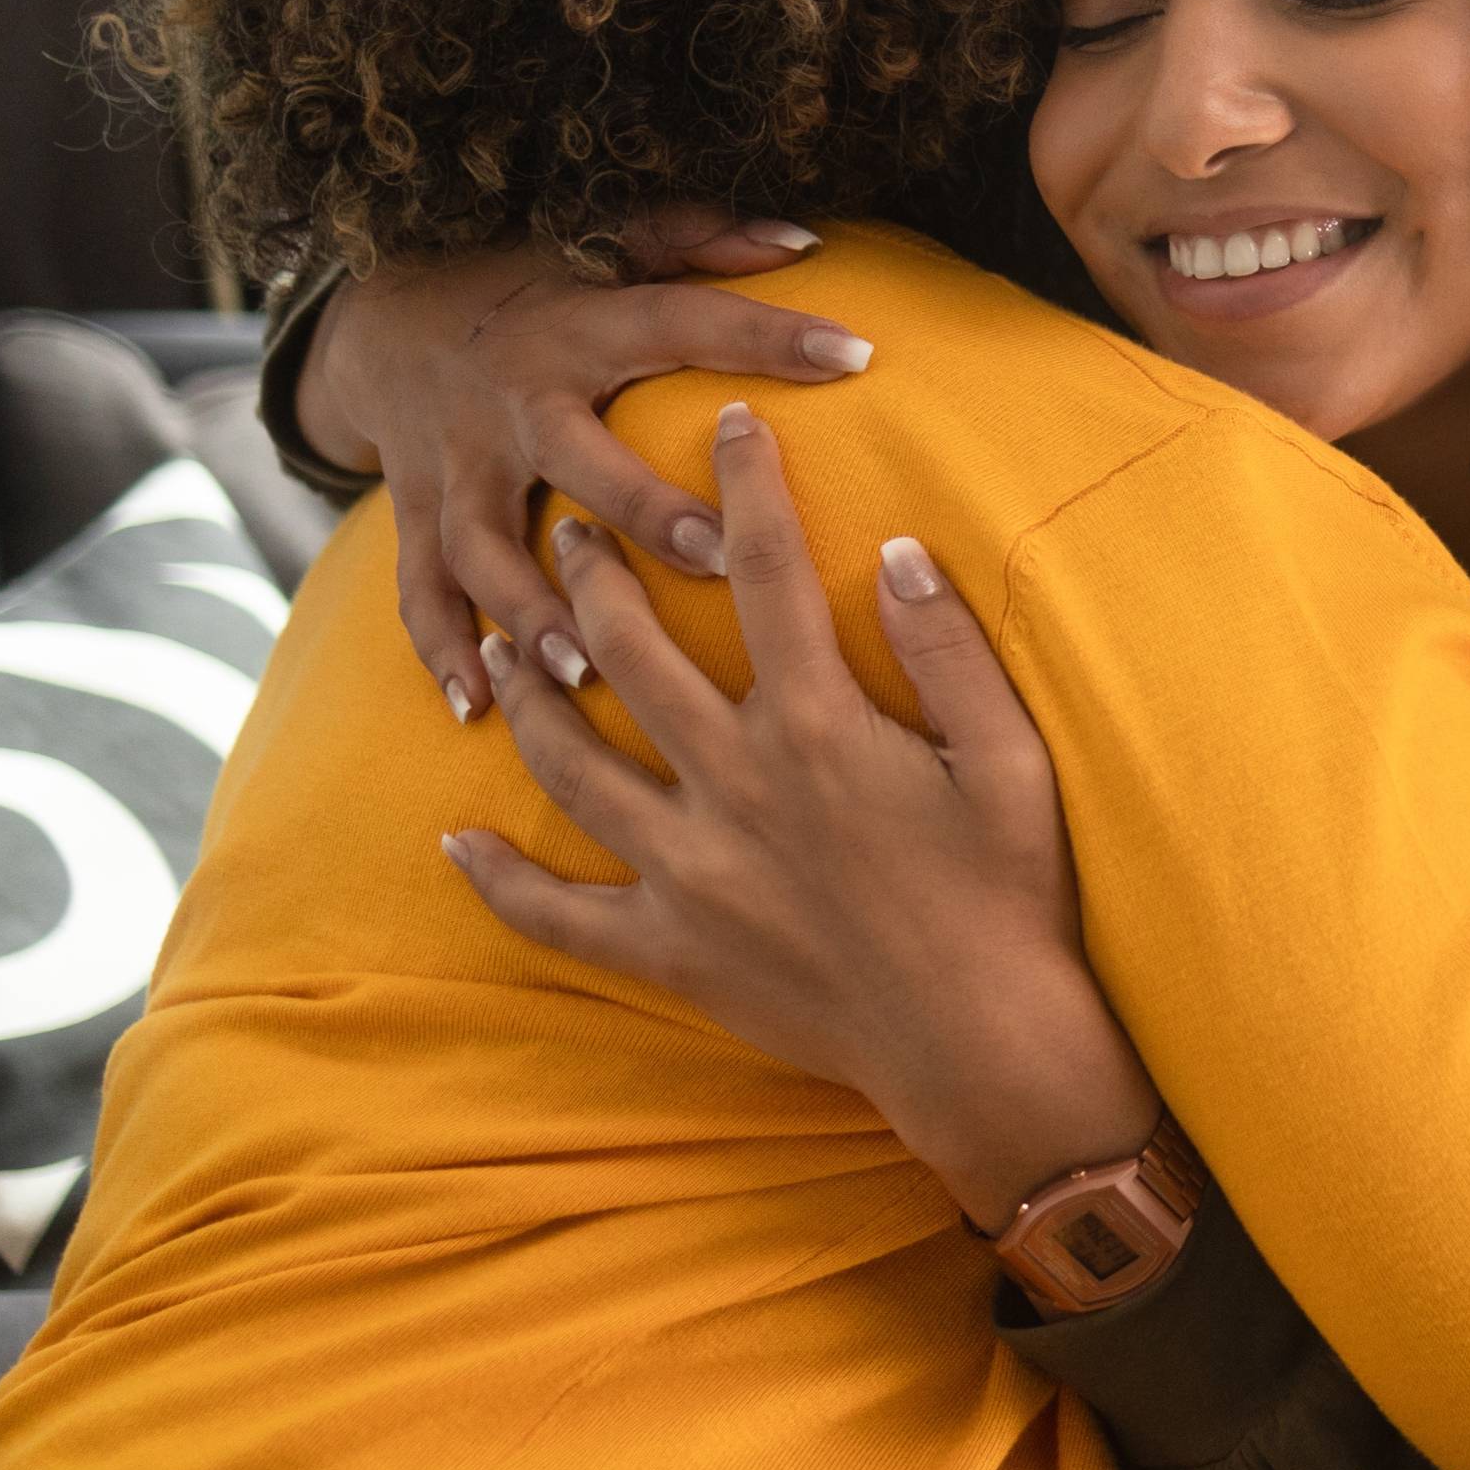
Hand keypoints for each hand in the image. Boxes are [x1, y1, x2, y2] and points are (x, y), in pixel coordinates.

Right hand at [304, 206, 874, 724]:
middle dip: (639, 508)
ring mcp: (454, 466)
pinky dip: (443, 648)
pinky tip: (478, 705)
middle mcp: (512, 402)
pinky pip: (420, 589)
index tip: (856, 355)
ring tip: (584, 669)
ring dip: (531, 608)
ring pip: (484, 545)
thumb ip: (701, 238)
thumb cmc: (531, 284)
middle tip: (715, 557)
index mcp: (577, 329)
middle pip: (573, 456)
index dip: (766, 333)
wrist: (383, 317)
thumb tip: (806, 243)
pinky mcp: (416, 514)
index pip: (681, 322)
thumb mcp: (606, 240)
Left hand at [439, 398, 1162, 1228]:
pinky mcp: (671, 947)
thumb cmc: (1011, 898)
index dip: (748, 485)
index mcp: (820, 727)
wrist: (982, 1046)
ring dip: (529, 694)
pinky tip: (456, 840)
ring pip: (572, 763)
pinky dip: (500, 879)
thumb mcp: (1013, 762)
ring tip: (502, 639)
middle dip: (594, 574)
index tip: (730, 423)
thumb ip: (950, 652)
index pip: (768, 573)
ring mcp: (690, 871)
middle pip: (634, 654)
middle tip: (568, 524)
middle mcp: (736, 785)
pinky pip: (559, 914)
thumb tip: (898, 551)